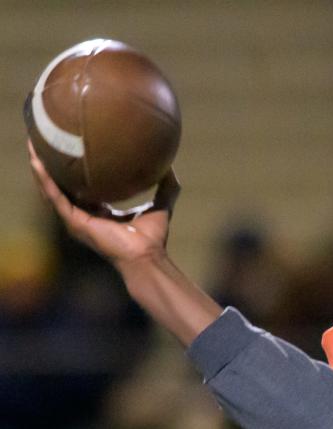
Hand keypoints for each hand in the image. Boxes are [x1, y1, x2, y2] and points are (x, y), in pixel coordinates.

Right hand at [27, 139, 179, 269]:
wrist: (146, 256)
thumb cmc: (153, 238)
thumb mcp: (160, 206)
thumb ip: (166, 188)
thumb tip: (171, 166)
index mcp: (101, 213)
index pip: (83, 189)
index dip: (76, 171)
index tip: (71, 150)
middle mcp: (86, 217)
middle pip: (63, 187)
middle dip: (53, 166)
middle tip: (45, 141)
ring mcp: (78, 220)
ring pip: (53, 191)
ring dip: (42, 169)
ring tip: (34, 145)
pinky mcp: (75, 222)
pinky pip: (55, 198)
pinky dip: (46, 180)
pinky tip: (38, 162)